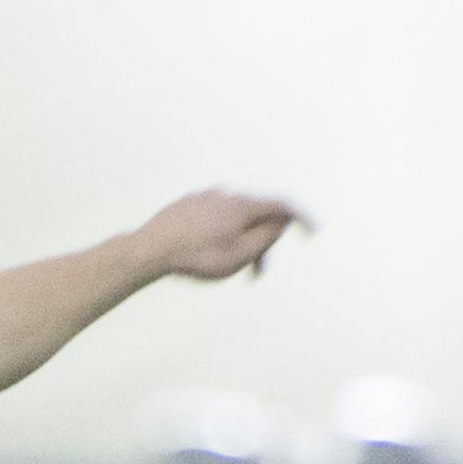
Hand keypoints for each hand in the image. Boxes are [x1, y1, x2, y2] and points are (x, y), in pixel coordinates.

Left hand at [140, 189, 309, 282]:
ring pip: (233, 217)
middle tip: (258, 270)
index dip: (301, 217)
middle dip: (262, 241)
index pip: (282, 205)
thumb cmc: (195, 256)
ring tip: (228, 265)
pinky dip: (220, 233)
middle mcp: (227, 193)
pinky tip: (207, 252)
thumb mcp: (240, 255)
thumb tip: (282, 222)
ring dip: (239, 239)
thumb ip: (266, 237)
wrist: (149, 249)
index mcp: (244, 204)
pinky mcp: (187, 204)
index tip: (313, 230)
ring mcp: (205, 196)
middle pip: (256, 214)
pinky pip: (213, 217)